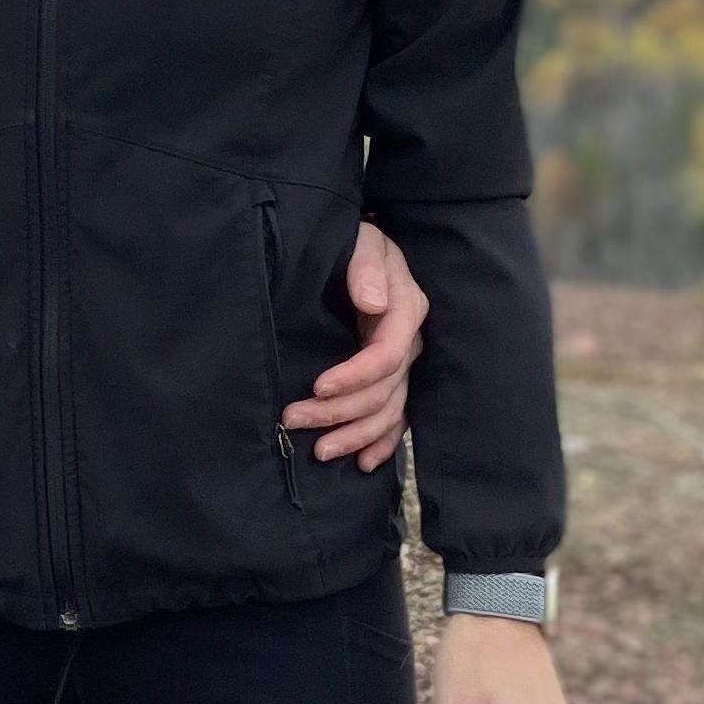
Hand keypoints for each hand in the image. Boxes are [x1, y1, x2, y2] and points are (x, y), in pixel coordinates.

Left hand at [295, 221, 426, 464]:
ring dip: (356, 435)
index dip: (354, 376)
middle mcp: (409, 341)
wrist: (352, 248)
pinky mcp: (391, 378)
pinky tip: (362, 463)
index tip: (316, 387)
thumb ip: (366, 266)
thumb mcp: (362, 240)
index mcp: (405, 308)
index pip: (386, 355)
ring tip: (320, 452)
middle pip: (384, 391)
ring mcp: (403, 364)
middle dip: (340, 411)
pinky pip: (396, 419)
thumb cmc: (353, 242)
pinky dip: (380, 444)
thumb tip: (372, 303)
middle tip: (294, 419)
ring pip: (389, 412)